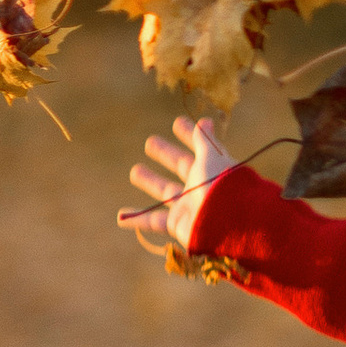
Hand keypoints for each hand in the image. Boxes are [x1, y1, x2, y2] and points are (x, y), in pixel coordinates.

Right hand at [120, 111, 236, 258]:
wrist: (225, 223)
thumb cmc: (220, 186)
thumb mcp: (211, 158)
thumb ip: (204, 141)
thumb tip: (205, 121)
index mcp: (213, 168)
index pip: (200, 148)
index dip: (189, 135)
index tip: (177, 122)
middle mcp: (202, 186)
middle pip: (181, 167)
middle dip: (166, 154)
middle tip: (150, 142)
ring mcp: (190, 206)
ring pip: (166, 192)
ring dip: (150, 181)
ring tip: (134, 171)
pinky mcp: (178, 225)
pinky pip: (154, 222)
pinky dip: (137, 219)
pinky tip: (120, 218)